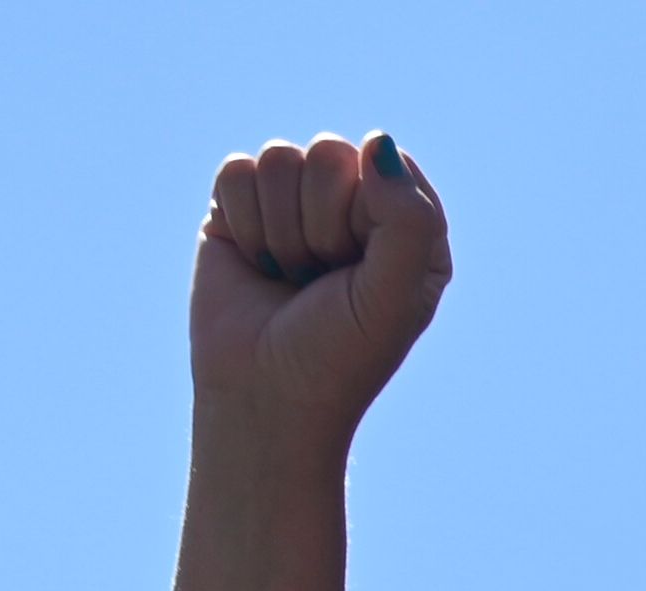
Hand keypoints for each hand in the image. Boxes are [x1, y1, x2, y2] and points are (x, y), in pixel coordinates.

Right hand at [190, 131, 450, 441]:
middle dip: (320, 223)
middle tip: (322, 277)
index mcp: (409, 226)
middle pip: (330, 151)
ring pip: (279, 156)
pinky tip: (257, 263)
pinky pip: (236, 170)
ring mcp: (296, 202)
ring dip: (282, 229)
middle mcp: (355, 207)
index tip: (362, 266)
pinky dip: (244, 222)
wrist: (266, 394)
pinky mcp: (241, 206)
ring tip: (291, 276)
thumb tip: (378, 141)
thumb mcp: (394, 297)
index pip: (389, 165)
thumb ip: (408, 220)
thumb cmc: (340, 354)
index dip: (368, 213)